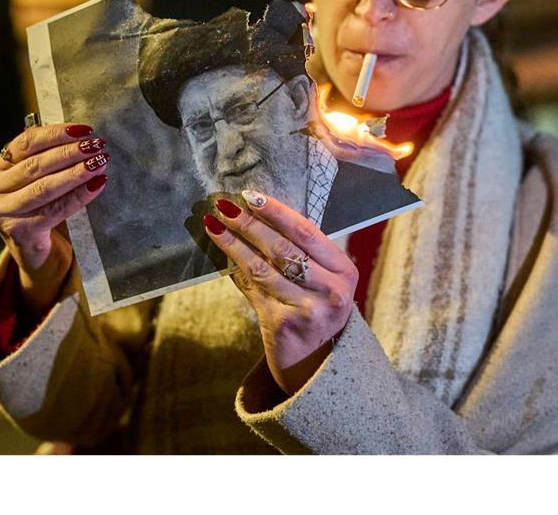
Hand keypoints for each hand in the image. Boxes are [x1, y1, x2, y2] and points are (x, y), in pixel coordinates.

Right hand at [0, 123, 109, 312]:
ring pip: (44, 187)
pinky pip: (54, 210)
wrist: (37, 254)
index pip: (26, 143)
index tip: (84, 130)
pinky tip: (97, 186)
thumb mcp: (38, 180)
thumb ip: (48, 158)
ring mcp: (1, 212)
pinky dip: (79, 196)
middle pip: (36, 164)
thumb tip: (82, 135)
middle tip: (97, 145)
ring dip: (76, 173)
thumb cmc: (41, 209)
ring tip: (100, 163)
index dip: (56, 134)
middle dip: (70, 152)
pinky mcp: (17, 232)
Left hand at [203, 190, 356, 394]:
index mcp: (343, 271)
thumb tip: (256, 210)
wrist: (317, 361)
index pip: (306, 232)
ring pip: (262, 268)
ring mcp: (307, 310)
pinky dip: (235, 270)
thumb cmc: (317, 306)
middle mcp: (331, 291)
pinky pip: (252, 289)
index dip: (276, 212)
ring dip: (233, 244)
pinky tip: (222, 255)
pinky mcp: (282, 325)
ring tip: (214, 226)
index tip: (249, 196)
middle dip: (249, 224)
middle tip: (223, 207)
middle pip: (283, 249)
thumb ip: (302, 250)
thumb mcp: (323, 278)